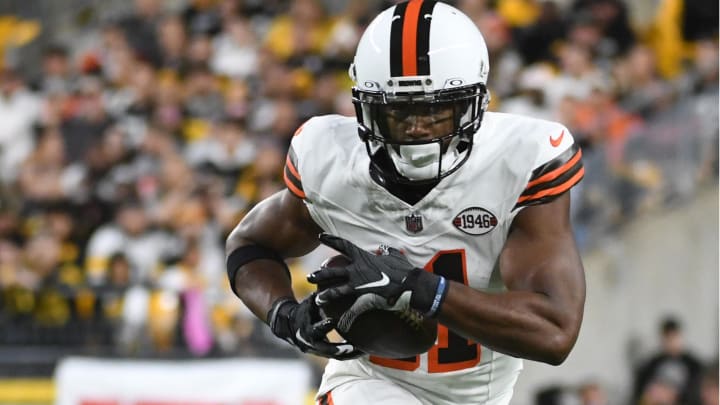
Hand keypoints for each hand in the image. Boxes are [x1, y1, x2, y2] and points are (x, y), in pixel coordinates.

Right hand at [268, 294, 362, 359]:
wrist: (290, 326)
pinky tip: (361, 352)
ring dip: (347, 354)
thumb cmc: (304, 310)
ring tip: (362, 351)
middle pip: (325, 349)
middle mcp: (310, 343)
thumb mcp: (308, 304)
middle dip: (338, 348)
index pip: (315, 329)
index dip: (323, 325)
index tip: (333, 321)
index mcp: (306, 329)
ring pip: (333, 355)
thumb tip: (327, 286)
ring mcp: (317, 350)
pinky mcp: (323, 353)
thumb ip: (318, 298)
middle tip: (353, 347)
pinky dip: (348, 355)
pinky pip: (337, 357)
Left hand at [308, 234, 447, 328]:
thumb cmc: (405, 269)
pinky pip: (351, 307)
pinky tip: (339, 321)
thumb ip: (387, 251)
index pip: (343, 245)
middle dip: (321, 274)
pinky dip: (346, 315)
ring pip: (337, 288)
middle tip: (310, 277)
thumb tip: (384, 248)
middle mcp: (358, 269)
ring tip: (317, 298)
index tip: (320, 236)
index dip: (331, 239)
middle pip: (333, 270)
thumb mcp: (395, 256)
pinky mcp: (364, 297)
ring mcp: (359, 283)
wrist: (412, 284)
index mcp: (364, 257)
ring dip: (326, 294)